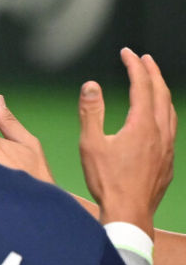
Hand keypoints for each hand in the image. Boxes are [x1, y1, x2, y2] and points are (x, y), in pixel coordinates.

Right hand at [78, 48, 175, 235]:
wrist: (130, 212)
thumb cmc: (107, 180)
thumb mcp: (91, 144)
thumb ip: (91, 112)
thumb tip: (91, 85)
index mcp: (142, 125)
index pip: (142, 86)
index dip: (135, 66)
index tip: (127, 52)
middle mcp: (160, 132)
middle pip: (162, 93)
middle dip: (153, 73)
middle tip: (144, 58)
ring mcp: (168, 147)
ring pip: (170, 110)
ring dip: (162, 91)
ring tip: (155, 83)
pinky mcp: (168, 160)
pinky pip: (172, 127)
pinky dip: (165, 111)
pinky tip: (158, 118)